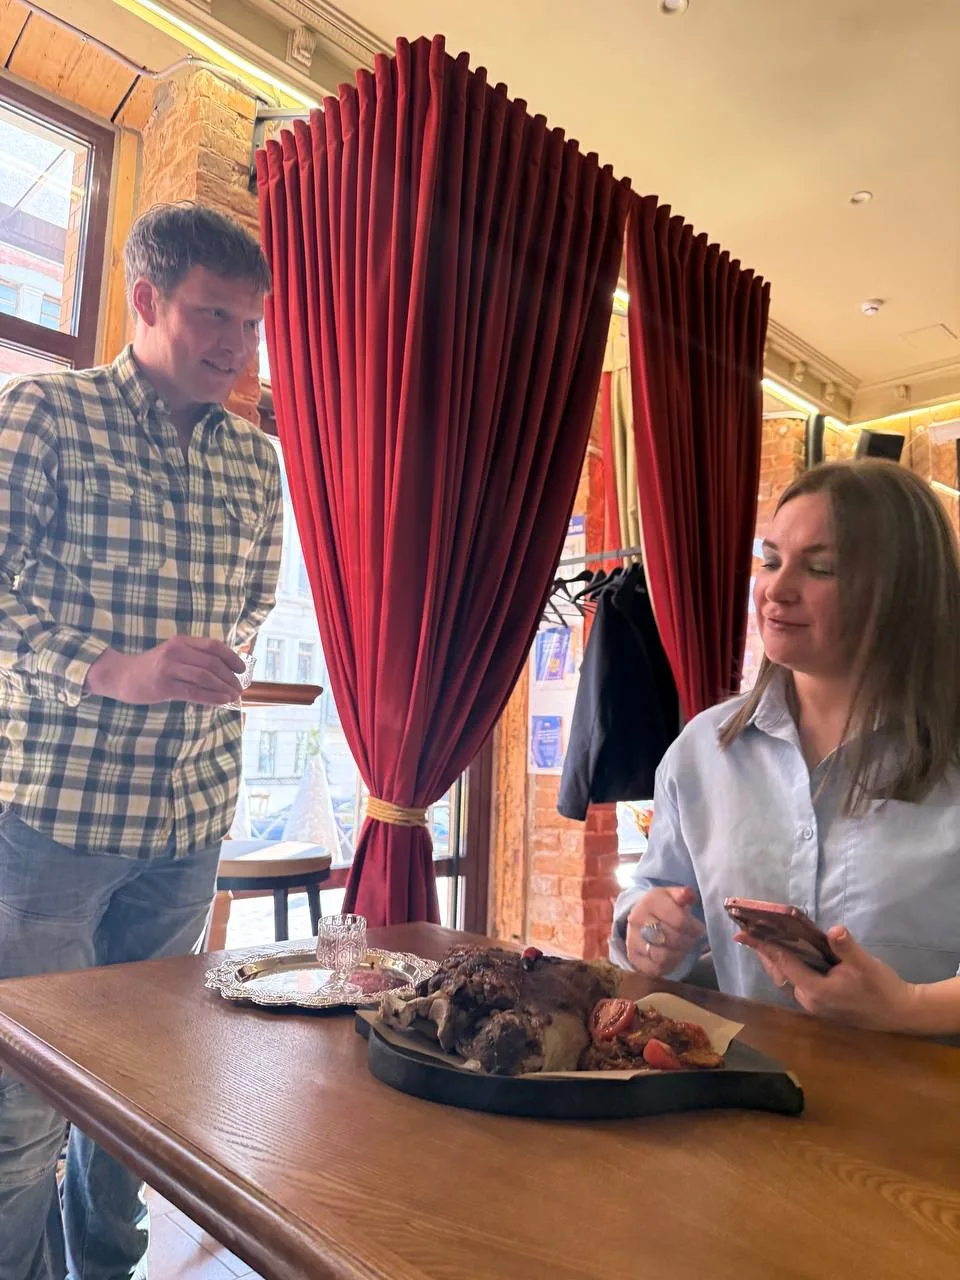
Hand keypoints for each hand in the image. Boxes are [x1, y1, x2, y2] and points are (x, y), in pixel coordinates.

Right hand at [85, 637, 246, 705]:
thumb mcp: (173, 654)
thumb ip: (195, 658)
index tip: (242, 669)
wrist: (121, 675)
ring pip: (205, 677)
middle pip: (212, 663)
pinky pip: (194, 692)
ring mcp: (170, 668)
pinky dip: (212, 697)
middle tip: (240, 687)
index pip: (213, 646)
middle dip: (230, 676)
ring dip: (224, 688)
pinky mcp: (164, 686)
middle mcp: (177, 652)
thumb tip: (225, 670)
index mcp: (182, 642)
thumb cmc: (152, 667)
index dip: (231, 657)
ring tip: (234, 696)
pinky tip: (223, 701)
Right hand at [625, 886, 706, 977]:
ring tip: (683, 947)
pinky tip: (673, 955)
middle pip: (672, 939)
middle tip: (692, 938)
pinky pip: (657, 968)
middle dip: (688, 941)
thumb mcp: (672, 895)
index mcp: (649, 902)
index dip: (694, 927)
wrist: (640, 917)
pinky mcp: (633, 958)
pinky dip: (669, 964)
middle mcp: (637, 920)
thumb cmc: (662, 906)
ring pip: (664, 956)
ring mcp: (633, 940)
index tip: (699, 928)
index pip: (679, 921)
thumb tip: (689, 894)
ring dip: (679, 954)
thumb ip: (683, 895)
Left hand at [736, 927, 918, 1032]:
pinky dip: (788, 967)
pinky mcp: (821, 1005)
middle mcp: (809, 1000)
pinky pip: (796, 983)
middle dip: (764, 953)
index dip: (763, 947)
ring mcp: (814, 1005)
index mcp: (815, 991)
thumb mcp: (865, 964)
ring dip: (774, 961)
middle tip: (748, 933)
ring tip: (762, 940)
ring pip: (786, 979)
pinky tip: (789, 955)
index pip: (783, 964)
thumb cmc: (881, 988)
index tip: (743, 934)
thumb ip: (846, 947)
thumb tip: (834, 931)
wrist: (899, 1013)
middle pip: (779, 973)